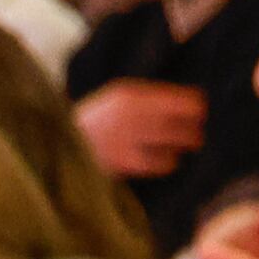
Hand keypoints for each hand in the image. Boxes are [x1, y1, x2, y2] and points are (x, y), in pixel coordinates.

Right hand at [67, 80, 207, 180]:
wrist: (58, 145)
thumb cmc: (99, 121)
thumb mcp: (119, 98)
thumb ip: (154, 98)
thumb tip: (200, 101)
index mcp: (131, 94)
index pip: (186, 101)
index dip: (198, 109)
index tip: (200, 113)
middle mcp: (132, 115)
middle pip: (187, 126)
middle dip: (194, 131)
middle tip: (193, 134)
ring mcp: (129, 140)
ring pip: (178, 146)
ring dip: (181, 147)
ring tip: (176, 145)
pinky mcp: (127, 163)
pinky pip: (164, 163)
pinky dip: (168, 161)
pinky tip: (161, 157)